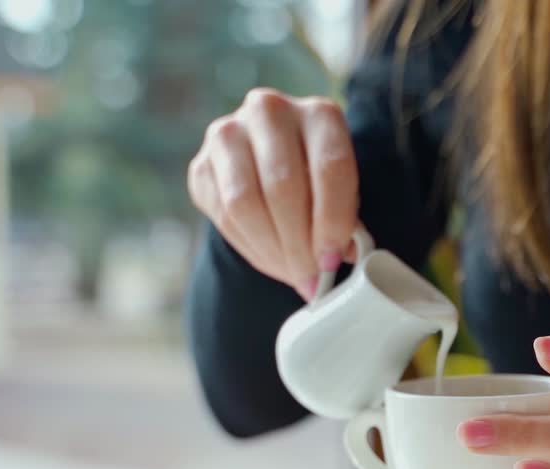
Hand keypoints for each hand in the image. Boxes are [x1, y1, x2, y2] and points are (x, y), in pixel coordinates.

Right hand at [188, 89, 357, 299]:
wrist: (271, 163)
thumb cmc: (318, 180)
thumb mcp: (343, 190)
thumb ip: (347, 220)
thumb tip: (341, 255)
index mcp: (319, 113)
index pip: (330, 166)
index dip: (333, 220)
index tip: (333, 259)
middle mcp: (270, 111)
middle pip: (283, 186)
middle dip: (299, 243)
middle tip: (310, 277)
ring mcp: (228, 133)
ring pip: (244, 202)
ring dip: (271, 249)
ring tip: (291, 273)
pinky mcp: (201, 163)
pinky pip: (222, 215)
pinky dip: (249, 246)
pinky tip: (270, 258)